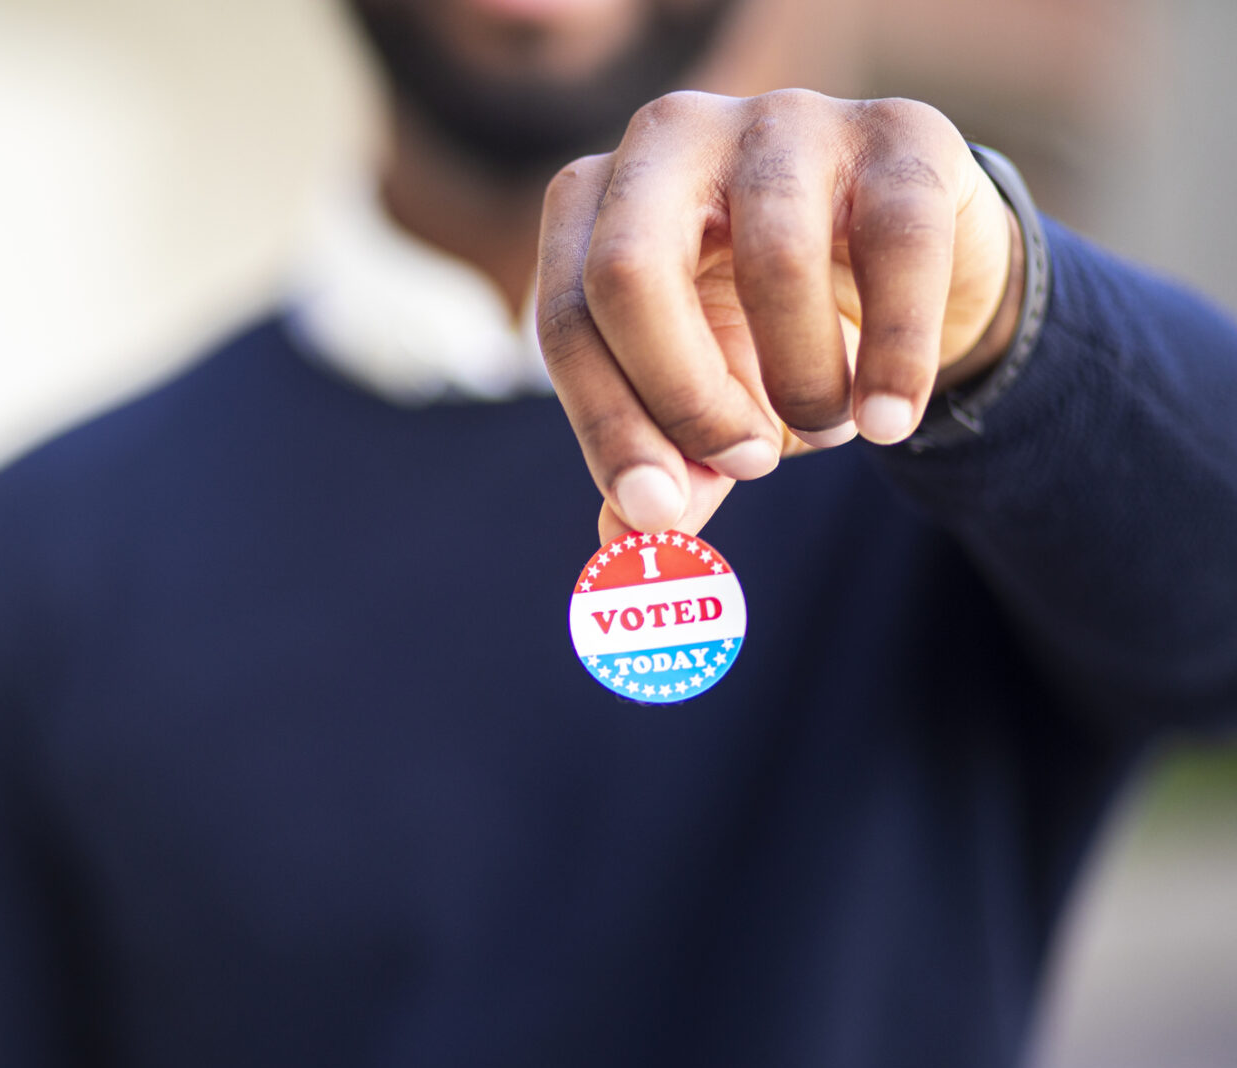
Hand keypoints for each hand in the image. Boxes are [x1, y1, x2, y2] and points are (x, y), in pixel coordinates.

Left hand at [536, 90, 1023, 540]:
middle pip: (629, 271)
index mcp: (593, 202)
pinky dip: (895, 356)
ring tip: (828, 427)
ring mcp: (784, 120)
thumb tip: (628, 541)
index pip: (565, 317)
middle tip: (744, 465)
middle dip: (682, 397)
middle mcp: (671, 138)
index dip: (608, 425)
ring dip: (803, 383)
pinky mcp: (899, 131)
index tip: (657, 509)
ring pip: (772, 261)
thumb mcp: (706, 403)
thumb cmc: (767, 334)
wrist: (909, 270)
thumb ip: (667, 468)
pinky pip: (897, 250)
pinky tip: (888, 419)